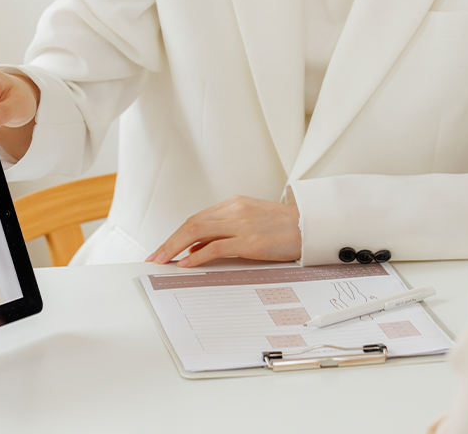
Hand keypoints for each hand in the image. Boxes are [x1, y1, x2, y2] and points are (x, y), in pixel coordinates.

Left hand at [145, 196, 301, 267]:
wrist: (313, 227)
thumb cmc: (285, 228)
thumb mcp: (252, 221)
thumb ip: (226, 231)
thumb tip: (198, 248)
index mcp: (234, 204)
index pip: (197, 218)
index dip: (176, 234)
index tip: (164, 247)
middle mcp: (234, 210)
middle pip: (191, 223)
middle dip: (169, 241)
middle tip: (155, 257)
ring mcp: (241, 224)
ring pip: (197, 232)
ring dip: (176, 247)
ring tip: (164, 261)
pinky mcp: (250, 241)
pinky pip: (215, 247)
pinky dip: (196, 256)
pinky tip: (186, 264)